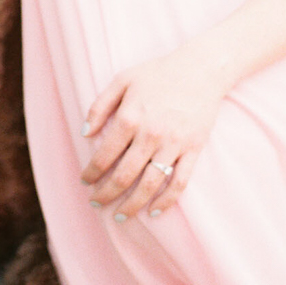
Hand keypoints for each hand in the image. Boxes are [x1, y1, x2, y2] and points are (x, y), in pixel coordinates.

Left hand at [81, 49, 225, 221]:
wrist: (200, 69)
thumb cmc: (158, 73)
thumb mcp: (122, 80)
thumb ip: (99, 106)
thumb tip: (85, 134)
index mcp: (130, 117)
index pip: (104, 155)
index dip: (91, 173)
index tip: (85, 181)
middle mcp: (151, 134)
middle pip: (124, 175)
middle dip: (106, 194)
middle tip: (96, 203)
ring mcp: (174, 144)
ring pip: (150, 184)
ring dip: (133, 204)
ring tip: (120, 215)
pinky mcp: (194, 149)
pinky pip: (179, 182)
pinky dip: (167, 201)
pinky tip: (154, 211)